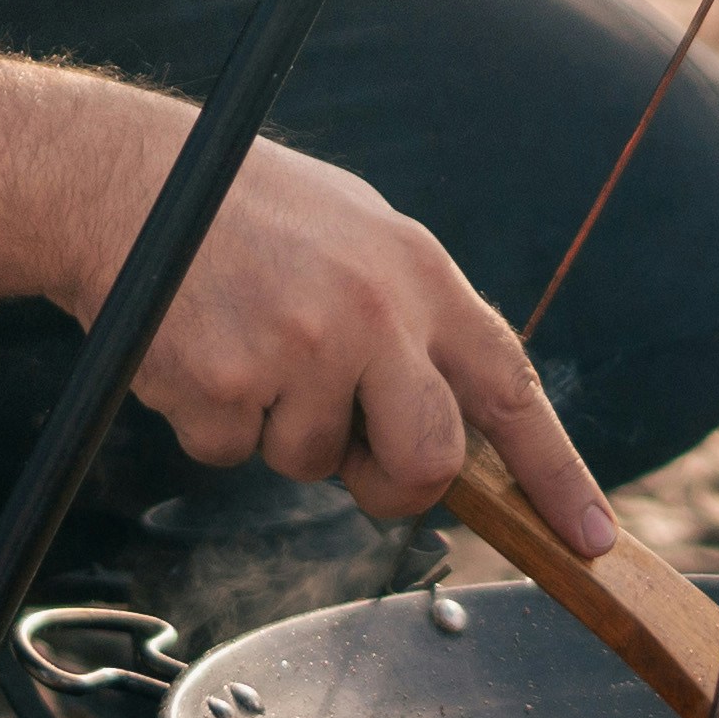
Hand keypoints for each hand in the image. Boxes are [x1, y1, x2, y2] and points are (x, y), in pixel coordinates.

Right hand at [0, 56, 612, 544]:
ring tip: (245, 343)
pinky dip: (208, 422)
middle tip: (348, 454)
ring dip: (274, 430)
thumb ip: (412, 320)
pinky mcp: (227, 382)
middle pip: (427, 462)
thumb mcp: (361, 236)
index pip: (509, 388)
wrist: (128, 181)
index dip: (554, 471)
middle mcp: (376, 313)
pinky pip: (228, 453)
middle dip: (392, 483)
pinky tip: (195, 348)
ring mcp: (303, 349)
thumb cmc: (248, 215)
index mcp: (420, 275)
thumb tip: (446, 420)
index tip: (590, 536)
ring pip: (310, 465)